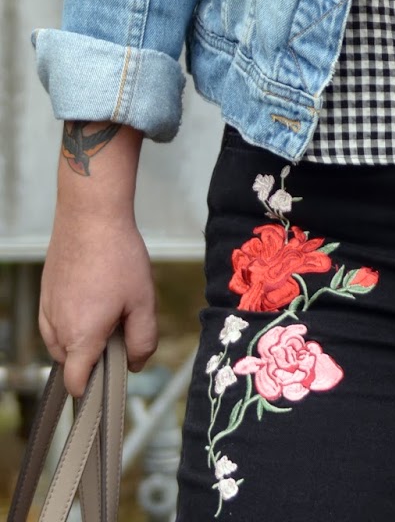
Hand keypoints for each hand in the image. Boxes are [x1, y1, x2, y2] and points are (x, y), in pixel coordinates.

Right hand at [39, 206, 157, 395]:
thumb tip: (135, 364)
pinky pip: (57, 320)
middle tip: (119, 322)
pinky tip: (94, 291)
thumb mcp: (143, 301)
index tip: (112, 374)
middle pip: (72, 362)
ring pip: (64, 341)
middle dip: (95, 353)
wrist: (90, 216)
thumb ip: (142, 340)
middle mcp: (56, 328)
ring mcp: (46, 310)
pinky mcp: (44, 294)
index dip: (94, 387)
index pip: (76, 384)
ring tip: (108, 300)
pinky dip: (73, 316)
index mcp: (81, 337)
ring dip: (84, 333)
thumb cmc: (117, 255)